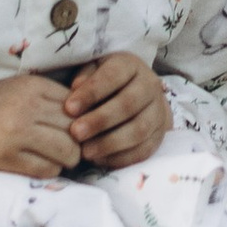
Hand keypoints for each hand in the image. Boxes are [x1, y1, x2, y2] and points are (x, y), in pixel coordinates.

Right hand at [0, 74, 78, 182]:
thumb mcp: (14, 92)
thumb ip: (45, 98)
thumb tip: (85, 115)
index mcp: (30, 85)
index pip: (76, 105)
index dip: (79, 121)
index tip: (73, 132)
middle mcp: (26, 106)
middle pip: (75, 128)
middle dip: (77, 143)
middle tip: (70, 151)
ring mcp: (16, 132)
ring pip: (67, 150)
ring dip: (66, 160)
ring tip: (57, 161)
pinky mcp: (6, 157)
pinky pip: (47, 169)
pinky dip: (49, 172)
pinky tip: (39, 167)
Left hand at [66, 51, 171, 167]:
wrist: (140, 97)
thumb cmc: (107, 83)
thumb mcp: (95, 70)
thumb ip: (85, 77)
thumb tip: (75, 88)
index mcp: (131, 66)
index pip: (113, 76)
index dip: (91, 92)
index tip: (68, 108)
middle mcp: (150, 87)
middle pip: (128, 104)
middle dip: (100, 120)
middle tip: (75, 133)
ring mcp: (157, 112)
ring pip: (138, 130)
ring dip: (110, 143)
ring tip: (85, 152)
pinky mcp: (158, 136)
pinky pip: (143, 150)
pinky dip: (120, 158)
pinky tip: (99, 160)